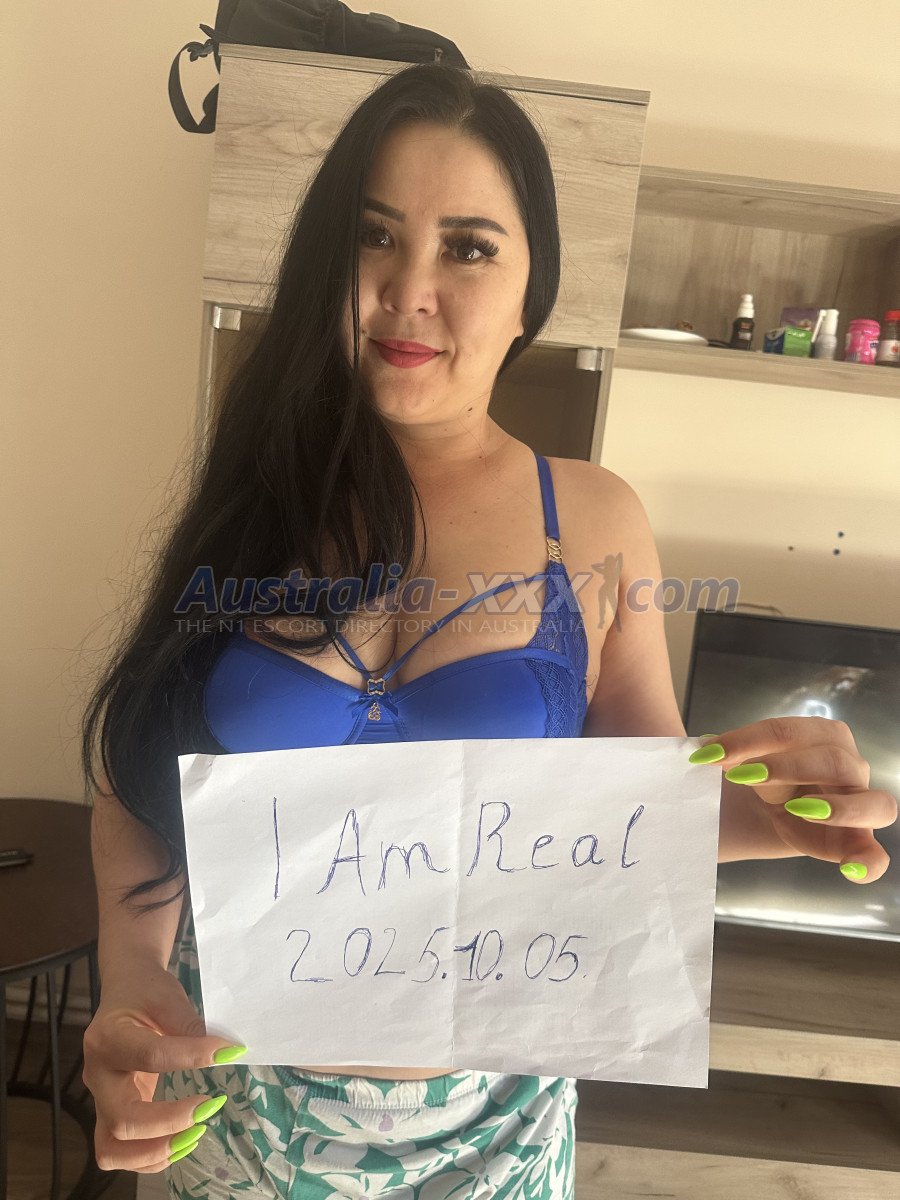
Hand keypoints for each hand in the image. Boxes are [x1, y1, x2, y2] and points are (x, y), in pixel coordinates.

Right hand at [82, 963, 244, 1171]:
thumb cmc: (145, 992)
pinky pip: (120, 1151)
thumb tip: (223, 1052)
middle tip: (208, 1108)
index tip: (228, 1052)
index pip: (150, 1056)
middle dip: (168, 1124)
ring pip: (111, 1149)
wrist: (123, 992)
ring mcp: (101, 1100)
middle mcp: (97, 1075)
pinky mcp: (111, 1113)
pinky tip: (181, 1141)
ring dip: (154, 1152)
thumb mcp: (167, 997)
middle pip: (122, 1120)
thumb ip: (189, 1025)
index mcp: (108, 1038)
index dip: (192, 1057)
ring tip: (194, 1135)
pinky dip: (149, 1157)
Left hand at [693, 717, 895, 880]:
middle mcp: (849, 767)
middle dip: (785, 766)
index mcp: (821, 737)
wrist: (758, 813)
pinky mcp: (854, 843)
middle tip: (740, 776)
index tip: (708, 754)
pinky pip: (875, 856)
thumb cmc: (756, 779)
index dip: (748, 739)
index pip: (790, 731)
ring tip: (796, 809)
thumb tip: (702, 747)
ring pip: (875, 804)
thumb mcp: (739, 759)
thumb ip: (727, 752)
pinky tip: (848, 870)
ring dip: (837, 808)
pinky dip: (868, 863)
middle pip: (834, 760)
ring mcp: (859, 806)